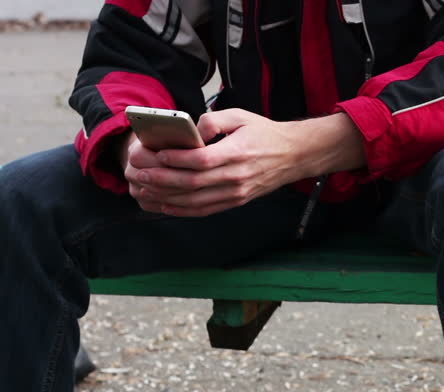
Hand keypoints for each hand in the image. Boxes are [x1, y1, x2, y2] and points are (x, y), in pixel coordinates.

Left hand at [124, 109, 365, 216]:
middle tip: (137, 173)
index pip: (201, 160)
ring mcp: (236, 193)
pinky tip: (162, 204)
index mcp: (238, 153)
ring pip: (194, 200)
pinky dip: (180, 210)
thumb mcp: (241, 116)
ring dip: (165, 196)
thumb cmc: (265, 134)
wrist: (293, 155)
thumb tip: (192, 129)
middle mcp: (236, 177)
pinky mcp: (235, 201)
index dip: (175, 160)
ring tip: (143, 188)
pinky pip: (204, 210)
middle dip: (160, 179)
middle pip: (191, 183)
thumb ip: (214, 120)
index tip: (154, 154)